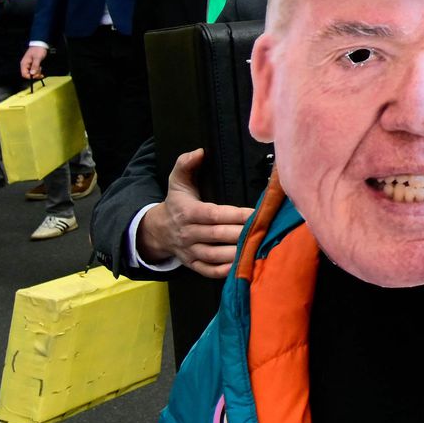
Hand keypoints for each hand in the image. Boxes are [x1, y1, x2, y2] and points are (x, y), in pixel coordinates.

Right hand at [20, 44, 46, 80]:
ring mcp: (29, 65)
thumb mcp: (37, 58)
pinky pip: (34, 71)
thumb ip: (35, 66)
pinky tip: (41, 68)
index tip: (37, 75)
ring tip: (41, 67)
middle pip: (28, 74)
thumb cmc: (38, 50)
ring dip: (37, 73)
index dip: (30, 76)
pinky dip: (38, 71)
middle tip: (40, 71)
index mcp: (24, 64)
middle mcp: (25, 65)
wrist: (40, 44)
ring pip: (32, 73)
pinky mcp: (32, 65)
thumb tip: (32, 74)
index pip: (24, 74)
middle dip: (35, 74)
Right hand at [139, 149, 253, 280]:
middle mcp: (189, 233)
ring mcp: (190, 251)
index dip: (236, 215)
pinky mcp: (193, 265)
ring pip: (215, 255)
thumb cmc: (177, 203)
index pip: (214, 214)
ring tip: (259, 249)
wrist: (158, 230)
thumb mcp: (177, 181)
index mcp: (188, 212)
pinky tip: (244, 266)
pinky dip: (226, 271)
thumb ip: (186, 164)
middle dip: (242, 233)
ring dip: (237, 254)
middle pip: (218, 235)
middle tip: (266, 230)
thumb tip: (200, 152)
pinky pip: (210, 270)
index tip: (257, 212)